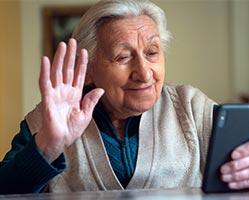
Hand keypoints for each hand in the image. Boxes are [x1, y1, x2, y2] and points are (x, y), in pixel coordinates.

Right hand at [35, 39, 103, 161]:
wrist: (61, 140)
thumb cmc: (72, 129)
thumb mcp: (86, 114)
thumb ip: (91, 101)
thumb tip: (101, 89)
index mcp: (75, 94)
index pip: (78, 75)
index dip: (81, 63)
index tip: (85, 51)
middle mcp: (65, 91)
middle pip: (67, 69)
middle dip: (70, 55)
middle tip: (72, 41)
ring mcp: (56, 93)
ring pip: (57, 72)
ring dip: (60, 58)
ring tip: (63, 45)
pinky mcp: (47, 98)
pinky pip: (45, 82)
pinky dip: (45, 71)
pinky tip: (46, 59)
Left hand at [220, 137, 248, 189]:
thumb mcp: (245, 147)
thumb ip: (237, 149)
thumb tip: (221, 153)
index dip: (243, 150)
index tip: (232, 155)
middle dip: (236, 165)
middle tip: (223, 169)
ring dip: (237, 176)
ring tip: (225, 177)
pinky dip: (242, 184)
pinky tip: (232, 184)